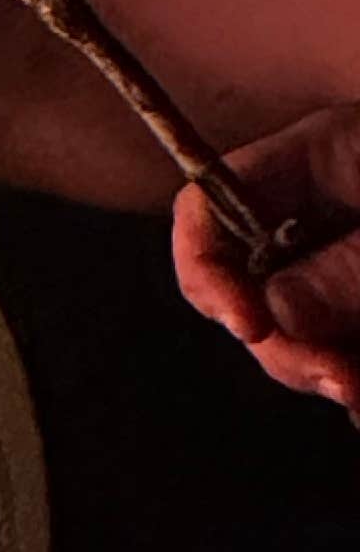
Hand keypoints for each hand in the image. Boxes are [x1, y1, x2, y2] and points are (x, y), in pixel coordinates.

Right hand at [172, 104, 359, 415]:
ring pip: (291, 330)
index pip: (206, 206)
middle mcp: (319, 211)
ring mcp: (345, 259)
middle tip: (340, 381)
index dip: (206, 268)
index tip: (247, 325)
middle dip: (281, 343)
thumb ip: (347, 270)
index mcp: (316, 159)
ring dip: (317, 368)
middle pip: (246, 286)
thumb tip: (271, 320)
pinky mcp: (359, 303)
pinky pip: (333, 343)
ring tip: (357, 391)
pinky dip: (345, 374)